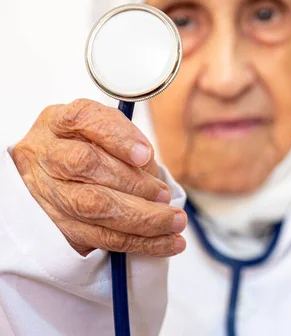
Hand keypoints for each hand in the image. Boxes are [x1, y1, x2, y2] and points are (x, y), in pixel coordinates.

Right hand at [11, 99, 187, 256]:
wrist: (60, 177)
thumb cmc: (93, 147)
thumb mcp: (111, 132)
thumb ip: (129, 142)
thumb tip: (147, 164)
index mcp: (59, 121)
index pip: (83, 119)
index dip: (116, 136)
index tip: (145, 154)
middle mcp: (44, 153)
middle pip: (84, 165)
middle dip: (133, 182)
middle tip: (165, 195)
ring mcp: (46, 191)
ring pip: (92, 207)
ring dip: (141, 218)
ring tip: (174, 221)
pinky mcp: (58, 225)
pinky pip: (99, 237)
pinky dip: (139, 242)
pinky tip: (167, 242)